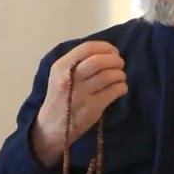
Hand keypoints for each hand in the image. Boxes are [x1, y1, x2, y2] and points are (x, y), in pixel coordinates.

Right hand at [30, 41, 127, 165]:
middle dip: (115, 60)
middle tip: (120, 64)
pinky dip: (121, 87)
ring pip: (108, 76)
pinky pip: (114, 91)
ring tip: (120, 77)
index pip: (87, 48)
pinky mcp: (92, 108)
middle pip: (99, 61)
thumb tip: (107, 53)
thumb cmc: (60, 97)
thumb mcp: (60, 75)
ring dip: (120, 74)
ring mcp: (81, 94)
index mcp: (61, 66)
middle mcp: (69, 78)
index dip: (105, 47)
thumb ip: (78, 62)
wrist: (51, 126)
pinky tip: (120, 89)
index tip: (113, 52)